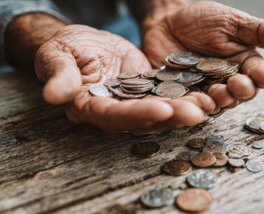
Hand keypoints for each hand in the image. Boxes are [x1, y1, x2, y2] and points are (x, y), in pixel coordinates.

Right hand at [35, 25, 215, 133]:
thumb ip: (59, 76)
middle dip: (172, 116)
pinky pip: (171, 96)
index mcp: (91, 109)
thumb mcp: (56, 57)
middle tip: (197, 112)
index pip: (116, 116)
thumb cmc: (64, 49)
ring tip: (210, 103)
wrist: (83, 44)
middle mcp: (116, 113)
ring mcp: (135, 104)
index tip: (161, 108)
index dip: (138, 114)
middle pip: (146, 119)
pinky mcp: (150, 92)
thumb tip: (53, 95)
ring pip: (163, 111)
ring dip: (186, 109)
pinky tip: (209, 92)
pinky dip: (188, 95)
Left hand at [142, 1, 263, 111]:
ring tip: (212, 98)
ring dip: (214, 103)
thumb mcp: (235, 23)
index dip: (261, 77)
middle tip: (236, 86)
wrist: (167, 19)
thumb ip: (263, 32)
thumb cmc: (204, 20)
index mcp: (244, 67)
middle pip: (237, 95)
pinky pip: (185, 104)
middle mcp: (226, 84)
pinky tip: (187, 103)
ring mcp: (202, 91)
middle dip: (238, 92)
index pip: (257, 76)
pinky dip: (187, 105)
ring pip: (212, 104)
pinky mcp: (179, 96)